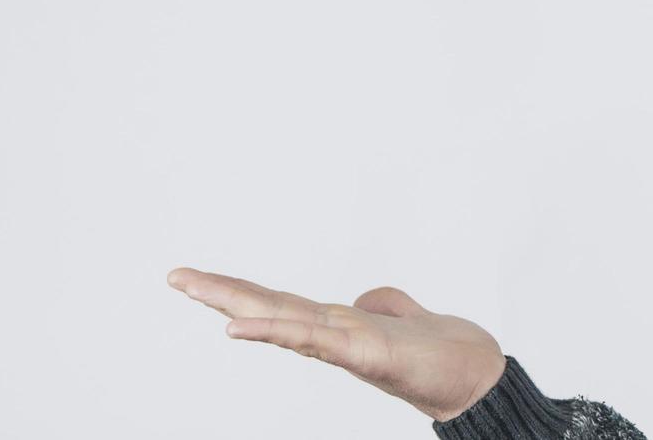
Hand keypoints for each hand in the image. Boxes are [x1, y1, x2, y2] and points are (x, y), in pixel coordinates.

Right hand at [166, 266, 506, 421]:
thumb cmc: (445, 354)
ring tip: (191, 286)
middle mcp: (333, 335)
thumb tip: (368, 297)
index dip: (241, 290)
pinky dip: (273, 331)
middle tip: (173, 275)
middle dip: (219, 292)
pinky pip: (311, 339)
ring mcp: (344, 345)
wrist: (479, 378)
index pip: (281, 302)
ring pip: (279, 319)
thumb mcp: (408, 317)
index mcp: (339, 325)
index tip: (199, 275)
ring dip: (233, 303)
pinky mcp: (364, 353)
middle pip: (268, 307)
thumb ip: (386, 305)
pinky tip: (238, 328)